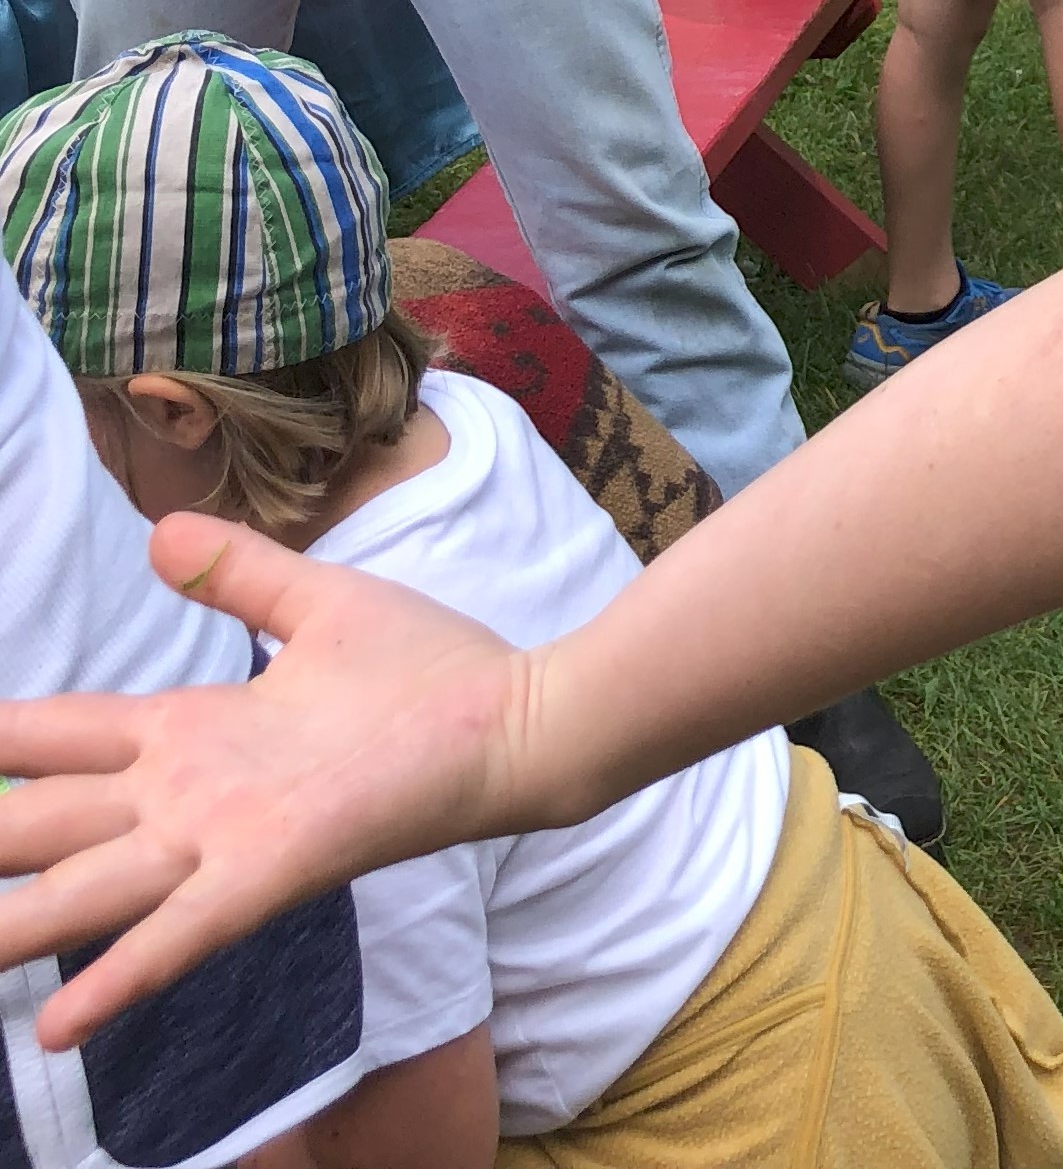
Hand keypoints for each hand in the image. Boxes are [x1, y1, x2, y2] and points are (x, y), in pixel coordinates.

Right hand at [0, 514, 545, 1047]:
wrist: (517, 714)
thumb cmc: (429, 668)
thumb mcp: (316, 603)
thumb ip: (239, 573)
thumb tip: (159, 533)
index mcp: (189, 730)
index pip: (57, 738)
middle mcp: (186, 796)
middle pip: (41, 821)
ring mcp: (222, 840)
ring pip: (81, 892)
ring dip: (10, 928)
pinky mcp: (275, 869)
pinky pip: (180, 933)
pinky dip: (117, 976)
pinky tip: (53, 1023)